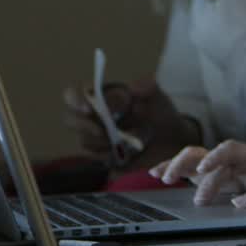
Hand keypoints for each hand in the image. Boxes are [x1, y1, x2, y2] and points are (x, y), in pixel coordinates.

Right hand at [63, 78, 198, 169]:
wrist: (174, 141)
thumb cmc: (162, 114)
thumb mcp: (159, 98)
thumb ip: (148, 88)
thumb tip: (132, 87)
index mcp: (101, 98)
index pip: (74, 94)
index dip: (74, 100)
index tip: (87, 108)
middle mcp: (94, 118)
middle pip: (71, 120)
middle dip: (84, 126)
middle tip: (103, 131)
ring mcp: (97, 138)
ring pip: (85, 141)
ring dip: (102, 142)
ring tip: (126, 141)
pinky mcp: (105, 156)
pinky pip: (98, 159)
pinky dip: (111, 156)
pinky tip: (127, 153)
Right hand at [150, 140, 245, 204]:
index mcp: (244, 155)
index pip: (227, 149)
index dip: (214, 157)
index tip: (203, 169)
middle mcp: (225, 156)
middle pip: (201, 152)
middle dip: (186, 164)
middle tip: (173, 181)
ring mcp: (212, 163)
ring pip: (189, 158)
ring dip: (174, 165)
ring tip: (161, 177)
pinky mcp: (204, 172)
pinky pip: (185, 168)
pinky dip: (170, 168)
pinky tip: (155, 173)